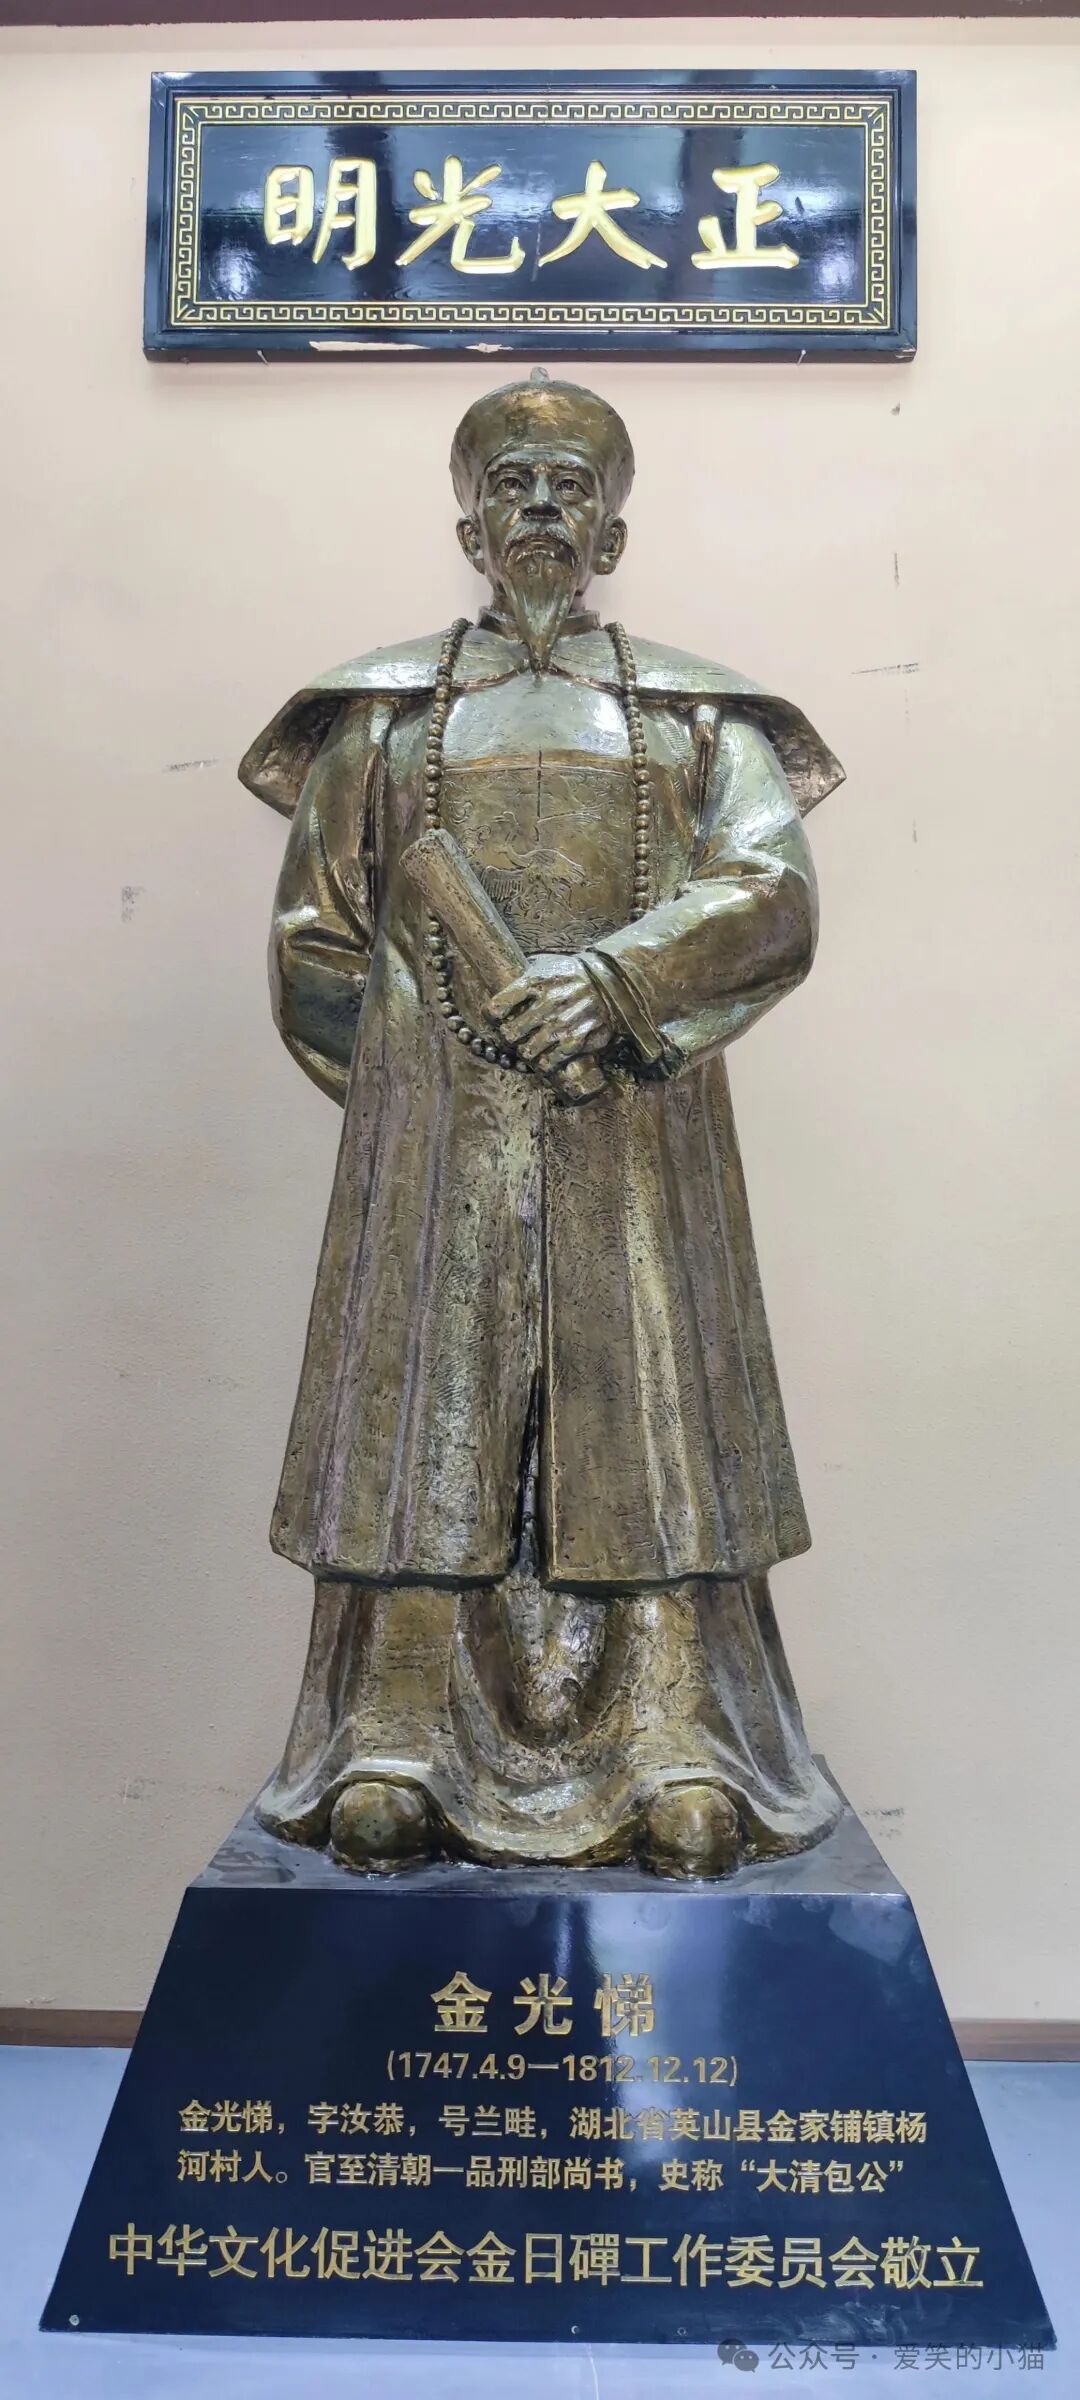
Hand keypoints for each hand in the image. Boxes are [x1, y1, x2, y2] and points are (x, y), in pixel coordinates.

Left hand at [486, 954, 613, 1073]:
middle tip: (516, 1036)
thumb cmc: (570, 976)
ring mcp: (564, 1022)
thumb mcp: (544, 967)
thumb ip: (519, 983)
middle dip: (509, 1038)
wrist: (610, 983)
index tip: (498, 1018)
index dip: (492, 1018)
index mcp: (535, 982)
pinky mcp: (579, 1039)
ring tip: (531, 1046)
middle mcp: (549, 1002)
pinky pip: (549, 1062)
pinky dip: (544, 1064)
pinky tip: (546, 1056)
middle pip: (509, 1034)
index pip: (495, 1009)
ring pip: (527, 1052)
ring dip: (526, 1053)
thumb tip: (493, 1005)